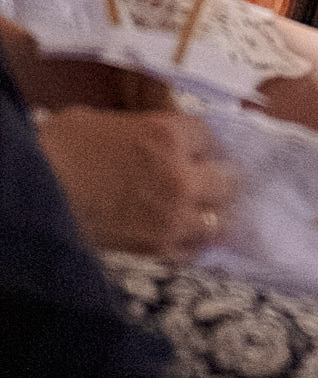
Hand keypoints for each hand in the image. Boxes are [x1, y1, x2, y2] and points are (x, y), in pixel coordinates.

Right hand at [36, 105, 236, 257]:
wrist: (28, 199)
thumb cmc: (56, 152)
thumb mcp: (100, 121)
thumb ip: (140, 128)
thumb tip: (150, 139)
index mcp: (167, 133)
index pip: (212, 137)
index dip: (203, 147)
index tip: (199, 154)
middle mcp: (181, 176)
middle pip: (229, 181)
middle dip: (220, 182)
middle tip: (208, 187)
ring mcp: (173, 220)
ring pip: (219, 223)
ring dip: (211, 219)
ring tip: (200, 219)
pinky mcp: (156, 256)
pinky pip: (192, 254)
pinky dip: (189, 248)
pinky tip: (177, 243)